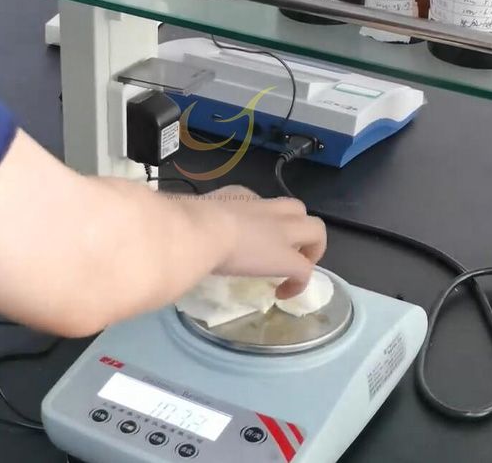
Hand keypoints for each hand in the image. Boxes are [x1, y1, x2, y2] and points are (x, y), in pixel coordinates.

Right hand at [176, 185, 326, 298]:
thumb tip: (176, 239)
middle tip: (283, 249)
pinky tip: (284, 294)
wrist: (197, 233)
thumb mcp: (186, 216)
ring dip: (311, 248)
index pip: (257, 202)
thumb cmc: (182, 224)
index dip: (259, 219)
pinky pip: (306, 270)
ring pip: (316, 229)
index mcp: (238, 197)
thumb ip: (189, 223)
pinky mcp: (287, 258)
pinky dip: (299, 283)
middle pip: (296, 209)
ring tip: (295, 268)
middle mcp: (265, 208)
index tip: (246, 237)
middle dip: (296, 227)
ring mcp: (281, 233)